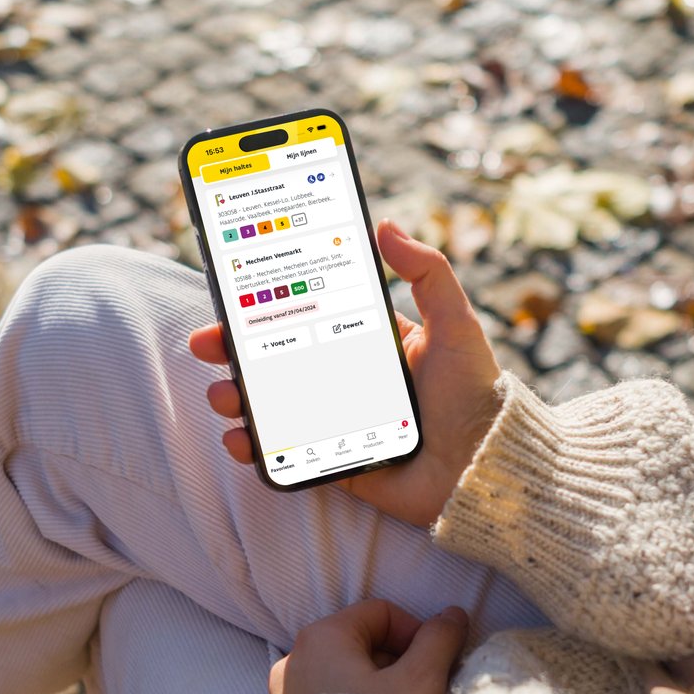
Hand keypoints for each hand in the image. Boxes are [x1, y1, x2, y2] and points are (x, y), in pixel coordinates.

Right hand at [189, 220, 502, 526]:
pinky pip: (284, 452)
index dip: (268, 303)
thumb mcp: (455, 324)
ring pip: (272, 403)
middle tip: (206, 342)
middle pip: (276, 356)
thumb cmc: (477, 394)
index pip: (308, 313)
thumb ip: (427, 272)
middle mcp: (348, 378)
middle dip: (234, 349)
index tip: (234, 292)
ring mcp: (336, 420)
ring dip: (237, 395)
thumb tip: (386, 224)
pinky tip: (239, 439)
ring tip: (224, 394)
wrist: (488, 469)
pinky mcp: (334, 461)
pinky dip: (254, 448)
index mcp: (371, 340)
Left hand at [269, 599, 469, 693]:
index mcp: (321, 637)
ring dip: (380, 689)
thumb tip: (453, 614)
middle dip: (399, 663)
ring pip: (347, 676)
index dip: (416, 633)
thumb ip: (439, 642)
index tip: (435, 664)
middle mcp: (293, 661)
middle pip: (361, 644)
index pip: (380, 613)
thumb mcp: (419, 683)